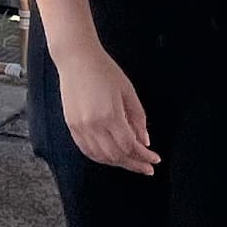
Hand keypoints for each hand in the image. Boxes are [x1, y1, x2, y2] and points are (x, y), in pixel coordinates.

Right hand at [56, 39, 159, 174]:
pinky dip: (101, 158)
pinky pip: (87, 150)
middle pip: (116, 155)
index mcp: (110, 115)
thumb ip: (138, 119)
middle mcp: (93, 125)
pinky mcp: (71, 126)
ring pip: (101, 157)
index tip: (154, 160)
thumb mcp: (128, 92)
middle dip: (134, 164)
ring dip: (118, 163)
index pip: (130, 146)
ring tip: (131, 163)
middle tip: (147, 167)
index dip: (144, 157)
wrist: (76, 59)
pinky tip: (112, 157)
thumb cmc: (104, 71)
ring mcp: (79, 127)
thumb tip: (144, 142)